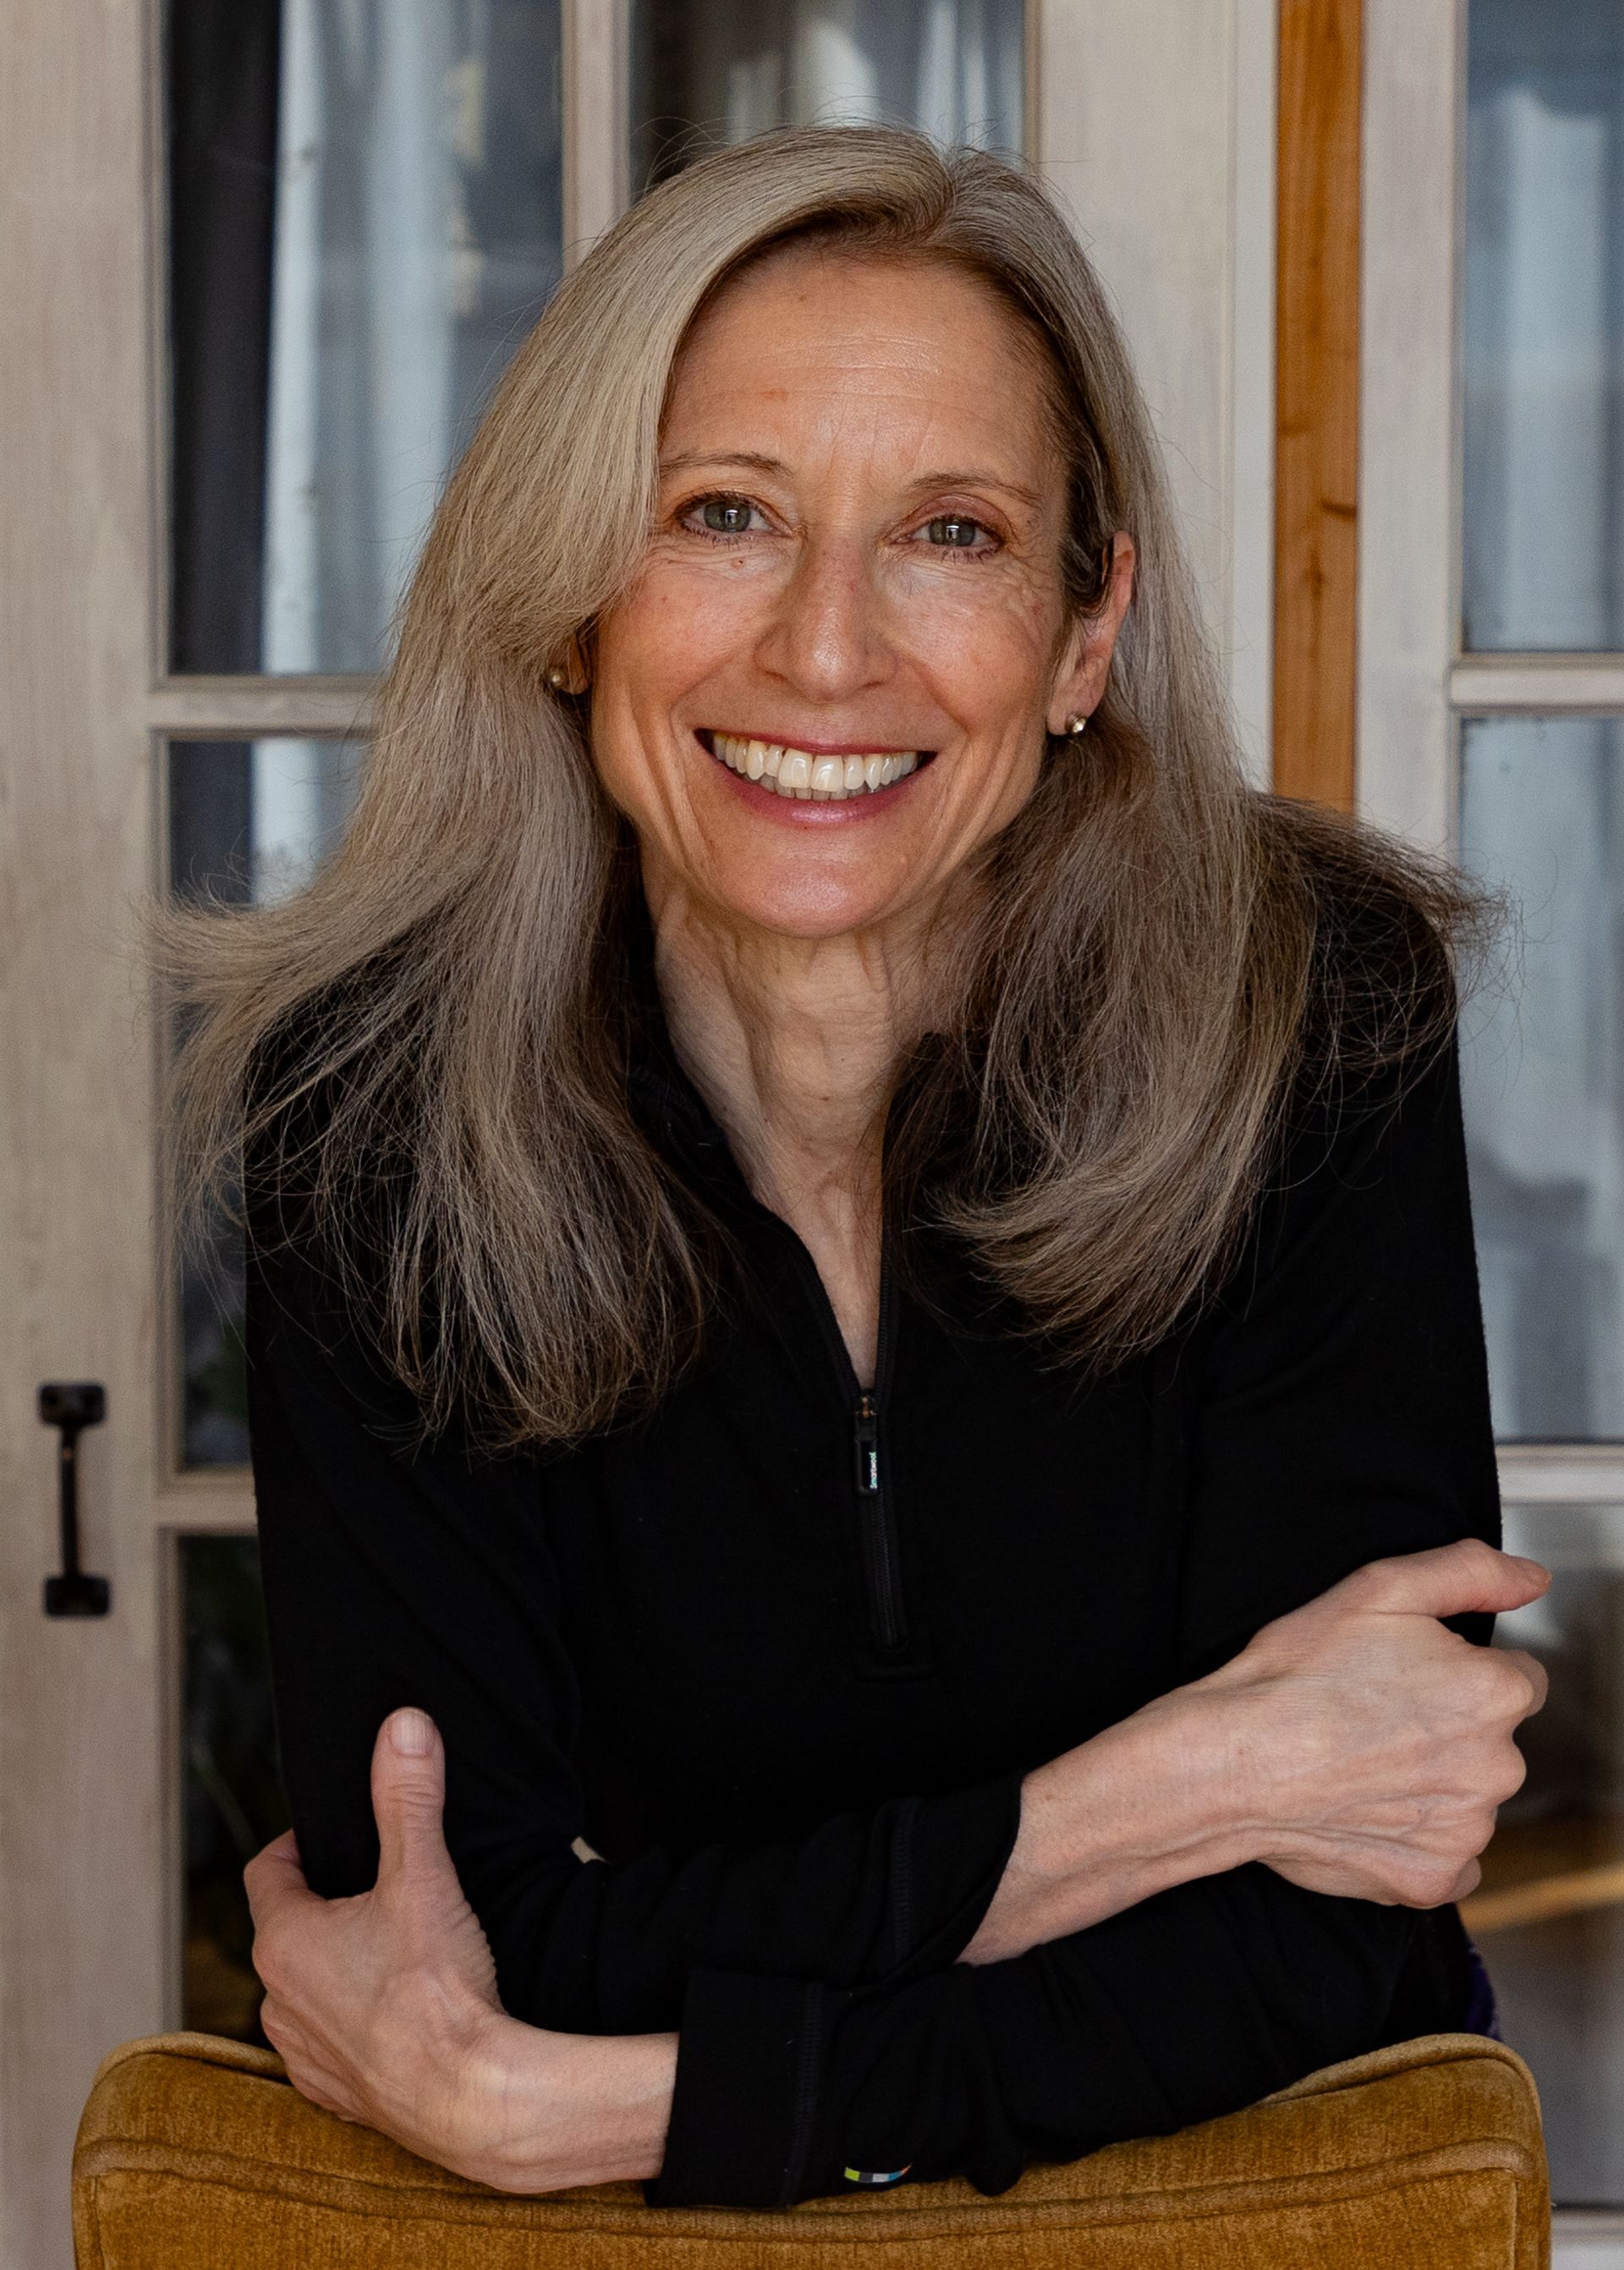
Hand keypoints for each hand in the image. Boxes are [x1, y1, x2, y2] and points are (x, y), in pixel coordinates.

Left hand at [247, 1708, 539, 2181]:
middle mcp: (277, 2002)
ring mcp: (303, 2055)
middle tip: (379, 1885)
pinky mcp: (335, 2096)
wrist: (471, 2097)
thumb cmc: (438, 1990)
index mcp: (284, 1942)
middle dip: (326, 1903)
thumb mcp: (423, 1875)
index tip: (336, 1835)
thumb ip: (409, 1796)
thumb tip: (403, 1725)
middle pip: (287, 1930)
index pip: (267, 1872)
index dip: (300, 1844)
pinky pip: (330, 2043)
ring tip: (393, 1948)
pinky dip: (354, 2022)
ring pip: (305, 1990)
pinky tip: (400, 2012)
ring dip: (336, 1966)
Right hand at [1199, 1540, 1548, 1906]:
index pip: (1516, 1677)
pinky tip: (1369, 1812)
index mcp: (1494, 1692)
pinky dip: (1417, 1840)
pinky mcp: (1435, 1878)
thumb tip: (1531, 1579)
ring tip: (1362, 1763)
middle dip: (1448, 1728)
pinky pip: (1449, 1857)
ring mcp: (1468, 1830)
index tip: (1406, 1675)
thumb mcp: (1380, 1589)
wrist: (1235, 1762)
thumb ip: (1470, 1572)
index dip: (1457, 1670)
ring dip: (1432, 1784)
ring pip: (1469, 1797)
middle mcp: (1498, 1766)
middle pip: (1493, 1740)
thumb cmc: (1298, 1675)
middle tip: (1375, 1716)